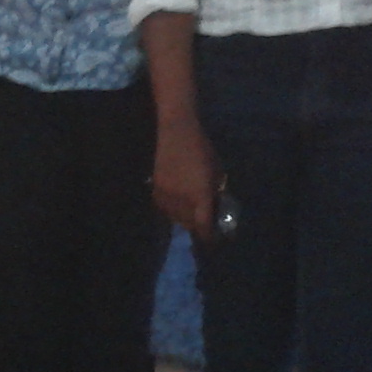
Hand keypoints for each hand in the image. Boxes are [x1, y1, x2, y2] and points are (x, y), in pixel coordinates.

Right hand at [150, 116, 218, 240]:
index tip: (214, 239)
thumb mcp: (216, 172)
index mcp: (200, 196)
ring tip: (191, 212)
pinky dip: (172, 210)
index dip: (209, 236)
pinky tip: (178, 203)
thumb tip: (216, 207)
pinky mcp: (155, 190)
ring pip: (175, 218)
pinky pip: (165, 208)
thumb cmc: (202, 149)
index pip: (203, 226)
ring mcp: (166, 196)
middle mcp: (181, 200)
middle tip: (204, 222)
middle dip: (198, 226)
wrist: (176, 132)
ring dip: (185, 219)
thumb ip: (216, 192)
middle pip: (189, 225)